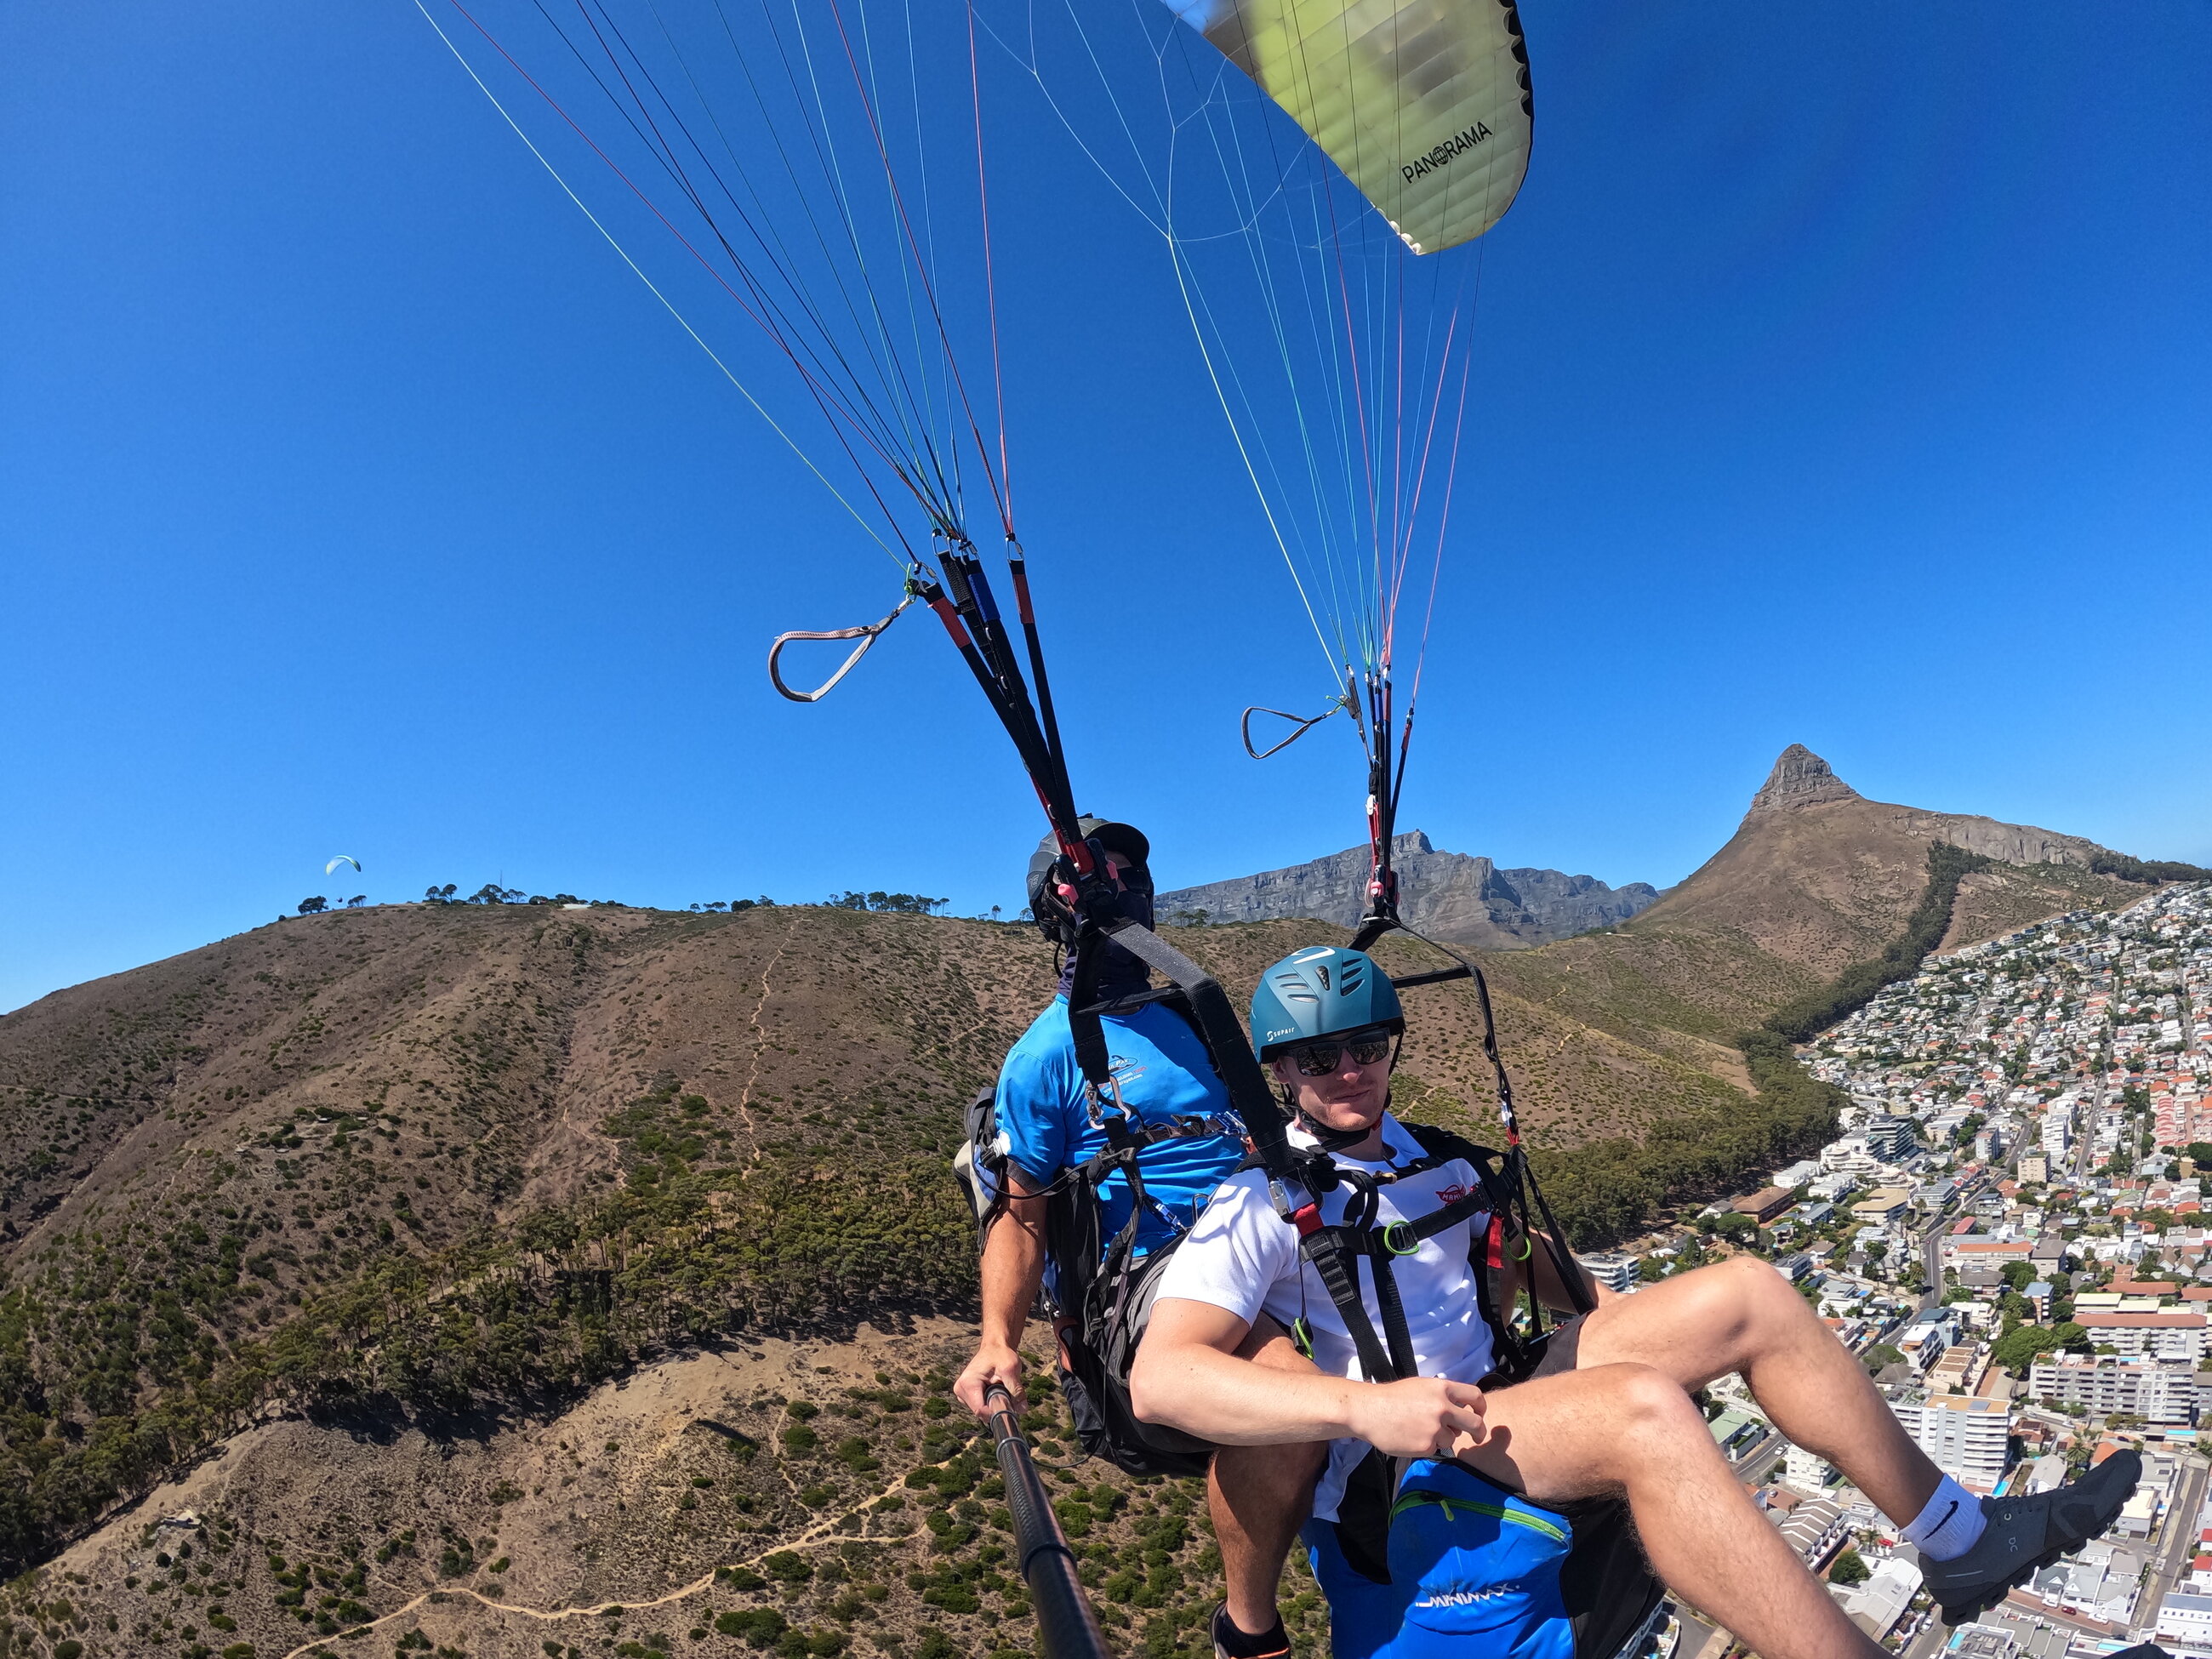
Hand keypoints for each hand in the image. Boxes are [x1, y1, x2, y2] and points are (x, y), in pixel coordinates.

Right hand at [955, 1341, 1026, 1420]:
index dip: (997, 1411)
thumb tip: (1023, 1409)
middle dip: (996, 1406)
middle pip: (981, 1412)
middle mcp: (961, 1390)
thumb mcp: (1011, 1369)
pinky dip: (990, 1402)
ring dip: (993, 1404)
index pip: (981, 1410)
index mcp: (968, 1383)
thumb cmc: (1001, 1355)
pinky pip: (981, 1407)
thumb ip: (1016, 1390)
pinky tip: (994, 1389)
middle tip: (1005, 1390)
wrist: (995, 1347)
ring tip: (999, 1387)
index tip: (1010, 1404)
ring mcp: (962, 1394)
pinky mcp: (967, 1396)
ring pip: (982, 1411)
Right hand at [1345, 1376, 1487, 1458]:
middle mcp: (1442, 1407)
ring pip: (1452, 1438)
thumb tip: (1460, 1408)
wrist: (1368, 1411)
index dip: (1481, 1407)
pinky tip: (1411, 1438)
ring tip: (1420, 1430)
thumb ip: (1442, 1395)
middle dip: (1479, 1432)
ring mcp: (1435, 1428)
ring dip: (1442, 1437)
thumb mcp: (1421, 1386)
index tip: (1479, 1414)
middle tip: (1477, 1436)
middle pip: (1474, 1424)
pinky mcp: (1426, 1446)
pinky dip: (1426, 1445)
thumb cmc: (1392, 1397)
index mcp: (1442, 1388)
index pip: (1475, 1396)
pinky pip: (1435, 1449)